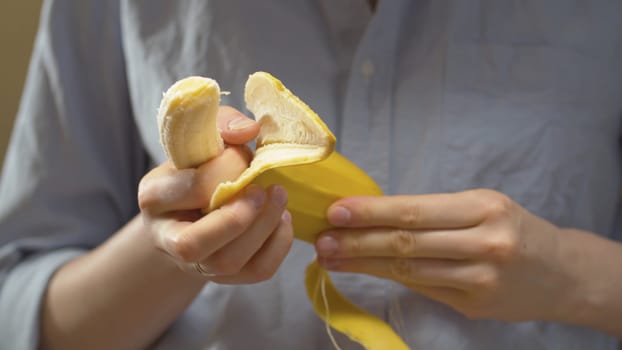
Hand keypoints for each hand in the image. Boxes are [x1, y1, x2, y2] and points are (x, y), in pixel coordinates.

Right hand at [138, 106, 293, 283]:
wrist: (194, 204)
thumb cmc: (199, 164)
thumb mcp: (205, 136)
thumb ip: (223, 123)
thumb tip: (248, 130)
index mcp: (155, 196)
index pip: (192, 188)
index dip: (226, 170)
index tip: (244, 154)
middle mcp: (167, 237)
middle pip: (195, 245)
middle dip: (237, 219)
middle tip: (265, 190)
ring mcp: (196, 264)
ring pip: (227, 263)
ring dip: (264, 229)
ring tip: (280, 198)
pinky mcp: (225, 275)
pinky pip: (256, 271)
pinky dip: (278, 245)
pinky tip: (283, 219)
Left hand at [315, 189, 577, 321]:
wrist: (562, 273)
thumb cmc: (514, 230)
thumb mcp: (483, 208)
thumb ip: (435, 214)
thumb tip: (374, 215)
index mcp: (483, 207)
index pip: (416, 210)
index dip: (372, 212)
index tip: (336, 211)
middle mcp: (484, 241)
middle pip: (408, 242)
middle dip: (358, 240)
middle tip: (321, 237)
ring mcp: (481, 277)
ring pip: (410, 269)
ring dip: (364, 263)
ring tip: (330, 256)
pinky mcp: (475, 304)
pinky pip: (423, 288)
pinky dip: (389, 277)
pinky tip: (363, 270)